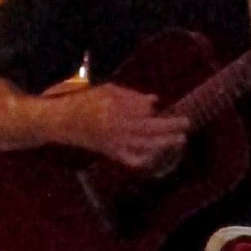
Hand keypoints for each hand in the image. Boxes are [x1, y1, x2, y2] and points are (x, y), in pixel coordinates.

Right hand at [48, 82, 189, 174]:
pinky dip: (145, 159)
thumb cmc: (85, 101)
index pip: (142, 109)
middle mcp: (117, 126)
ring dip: (165, 143)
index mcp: (115, 108)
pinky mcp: (111, 152)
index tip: (159, 107)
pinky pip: (132, 160)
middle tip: (187, 124)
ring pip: (145, 145)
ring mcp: (115, 141)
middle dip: (170, 127)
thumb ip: (131, 96)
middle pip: (149, 128)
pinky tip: (156, 155)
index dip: (152, 109)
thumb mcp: (107, 90)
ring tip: (180, 139)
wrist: (63, 121)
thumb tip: (155, 101)